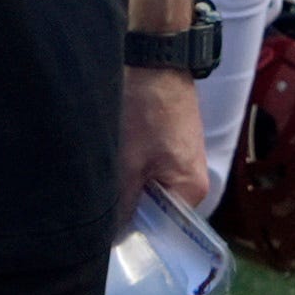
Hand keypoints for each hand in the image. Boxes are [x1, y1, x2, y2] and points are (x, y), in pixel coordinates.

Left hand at [118, 65, 210, 225]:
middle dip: (127, 205)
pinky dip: (131, 166)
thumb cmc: (147, 107)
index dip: (132, 229)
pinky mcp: (171, 146)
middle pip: (155, 210)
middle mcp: (192, 181)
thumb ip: (121, 203)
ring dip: (126, 184)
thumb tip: (110, 236)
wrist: (156, 58)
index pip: (161, 231)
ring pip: (148, 189)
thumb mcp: (127, 161)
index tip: (106, 224)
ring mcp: (182, 162)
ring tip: (108, 172)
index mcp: (191, 191)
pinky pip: (149, 170)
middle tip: (102, 194)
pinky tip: (116, 155)